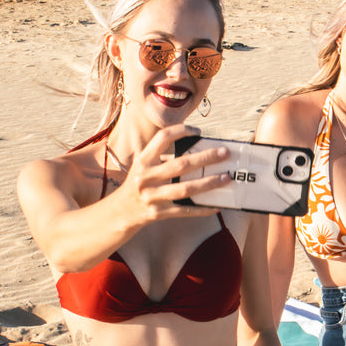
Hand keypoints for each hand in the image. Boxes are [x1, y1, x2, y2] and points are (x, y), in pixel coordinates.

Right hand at [113, 125, 231, 223]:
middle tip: (225, 153)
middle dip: (206, 158)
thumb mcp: (144, 167)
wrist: (119, 213)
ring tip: (226, 178)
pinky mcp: (157, 213)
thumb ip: (163, 159)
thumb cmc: (138, 185)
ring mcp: (151, 196)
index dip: (181, 131)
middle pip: (181, 164)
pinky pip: (185, 211)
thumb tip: (198, 152)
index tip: (199, 132)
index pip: (163, 138)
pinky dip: (202, 209)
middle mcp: (146, 176)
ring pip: (186, 189)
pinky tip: (216, 206)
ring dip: (209, 183)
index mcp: (143, 160)